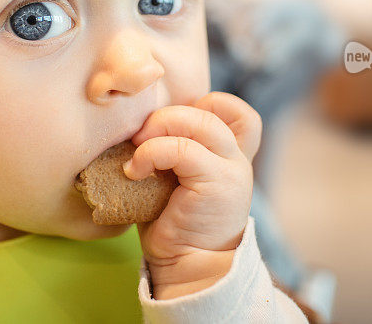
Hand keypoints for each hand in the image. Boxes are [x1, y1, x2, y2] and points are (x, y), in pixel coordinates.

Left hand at [122, 91, 261, 299]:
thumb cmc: (172, 223)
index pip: (237, 113)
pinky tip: (135, 171)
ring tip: (136, 151)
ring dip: (159, 129)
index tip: (172, 127)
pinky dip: (151, 153)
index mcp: (230, 156)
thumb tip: (134, 124)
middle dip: (165, 115)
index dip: (205, 105)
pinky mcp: (219, 182)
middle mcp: (237, 158)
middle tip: (138, 137)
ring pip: (200, 121)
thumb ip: (172, 149)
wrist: (187, 267)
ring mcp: (232, 169)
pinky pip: (183, 149)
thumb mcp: (174, 178)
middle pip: (210, 109)